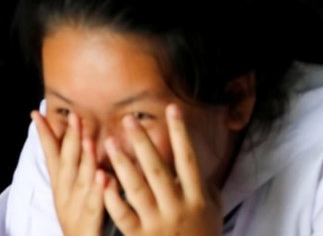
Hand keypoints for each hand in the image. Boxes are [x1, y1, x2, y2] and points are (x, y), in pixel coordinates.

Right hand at [33, 111, 106, 235]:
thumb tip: (84, 140)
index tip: (37, 113)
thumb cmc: (81, 215)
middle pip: (66, 163)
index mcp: (61, 184)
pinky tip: (105, 177)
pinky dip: (99, 191)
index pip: (51, 155)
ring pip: (81, 181)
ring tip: (88, 140)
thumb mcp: (75, 189)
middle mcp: (65, 193)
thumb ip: (79, 166)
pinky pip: (96, 205)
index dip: (45, 135)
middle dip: (70, 139)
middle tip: (74, 115)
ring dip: (85, 160)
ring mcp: (76, 207)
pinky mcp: (90, 222)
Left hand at [102, 105, 221, 235]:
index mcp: (197, 196)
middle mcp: (177, 206)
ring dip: (122, 163)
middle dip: (143, 142)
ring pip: (137, 187)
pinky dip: (111, 197)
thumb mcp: (213, 210)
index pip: (188, 158)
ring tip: (109, 143)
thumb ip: (206, 187)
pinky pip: (123, 214)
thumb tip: (200, 165)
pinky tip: (101, 180)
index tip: (172, 109)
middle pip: (158, 168)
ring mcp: (157, 222)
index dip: (180, 133)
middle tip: (128, 120)